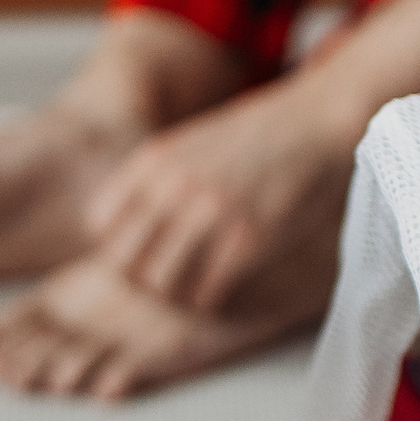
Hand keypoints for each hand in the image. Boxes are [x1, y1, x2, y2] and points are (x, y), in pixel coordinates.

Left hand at [85, 72, 360, 312]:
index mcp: (154, 161)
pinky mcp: (249, 240)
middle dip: (141, 280)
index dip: (116, 248)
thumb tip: (132, 222)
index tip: (140, 254)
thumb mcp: (192, 142)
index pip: (100, 224)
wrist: (319, 119)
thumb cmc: (259, 135)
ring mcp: (211, 216)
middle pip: (124, 263)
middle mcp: (174, 189)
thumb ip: (158, 178)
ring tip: (196, 290)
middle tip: (167, 282)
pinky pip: (205, 294)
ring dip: (175, 297)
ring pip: (160, 285)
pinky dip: (209, 302)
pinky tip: (226, 290)